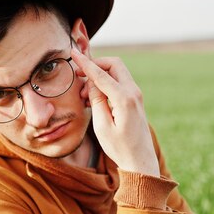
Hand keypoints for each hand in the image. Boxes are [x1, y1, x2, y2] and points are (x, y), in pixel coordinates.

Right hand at [71, 49, 159, 176]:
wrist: (140, 161)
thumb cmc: (119, 147)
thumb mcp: (102, 126)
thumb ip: (97, 101)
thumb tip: (92, 82)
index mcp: (124, 99)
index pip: (101, 74)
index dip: (85, 63)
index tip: (73, 53)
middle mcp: (133, 93)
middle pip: (113, 64)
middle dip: (95, 64)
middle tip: (79, 76)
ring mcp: (136, 95)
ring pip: (116, 72)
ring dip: (99, 76)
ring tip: (84, 95)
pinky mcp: (135, 100)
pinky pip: (119, 82)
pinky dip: (106, 83)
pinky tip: (93, 98)